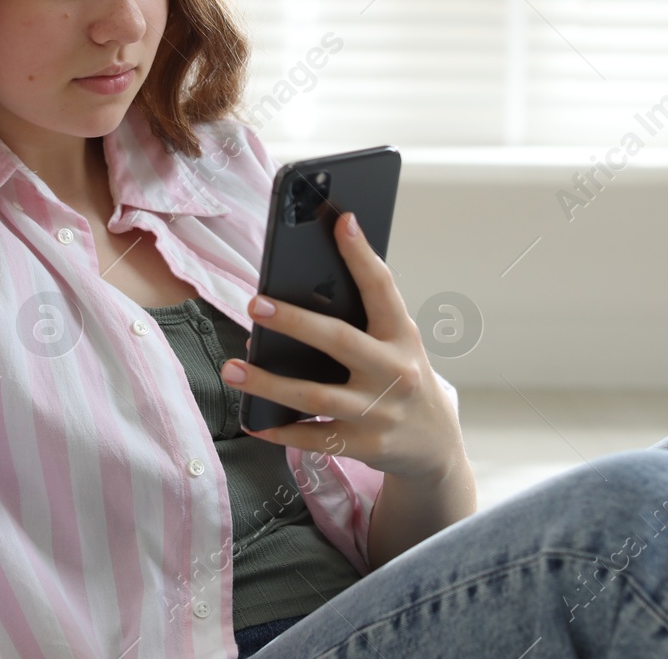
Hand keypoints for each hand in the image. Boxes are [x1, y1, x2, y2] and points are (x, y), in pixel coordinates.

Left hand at [222, 211, 466, 481]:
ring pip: (315, 397)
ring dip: (268, 383)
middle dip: (294, 322)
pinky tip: (252, 420)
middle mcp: (395, 371)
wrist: (436, 444)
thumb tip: (301, 290)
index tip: (342, 221)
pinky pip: (314, 438)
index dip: (362, 255)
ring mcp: (380, 411)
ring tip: (231, 368)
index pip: (382, 289)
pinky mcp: (365, 446)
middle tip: (254, 305)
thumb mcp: (396, 343)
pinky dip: (280, 431)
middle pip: (339, 341)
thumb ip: (363, 319)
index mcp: (402, 335)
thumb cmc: (402, 377)